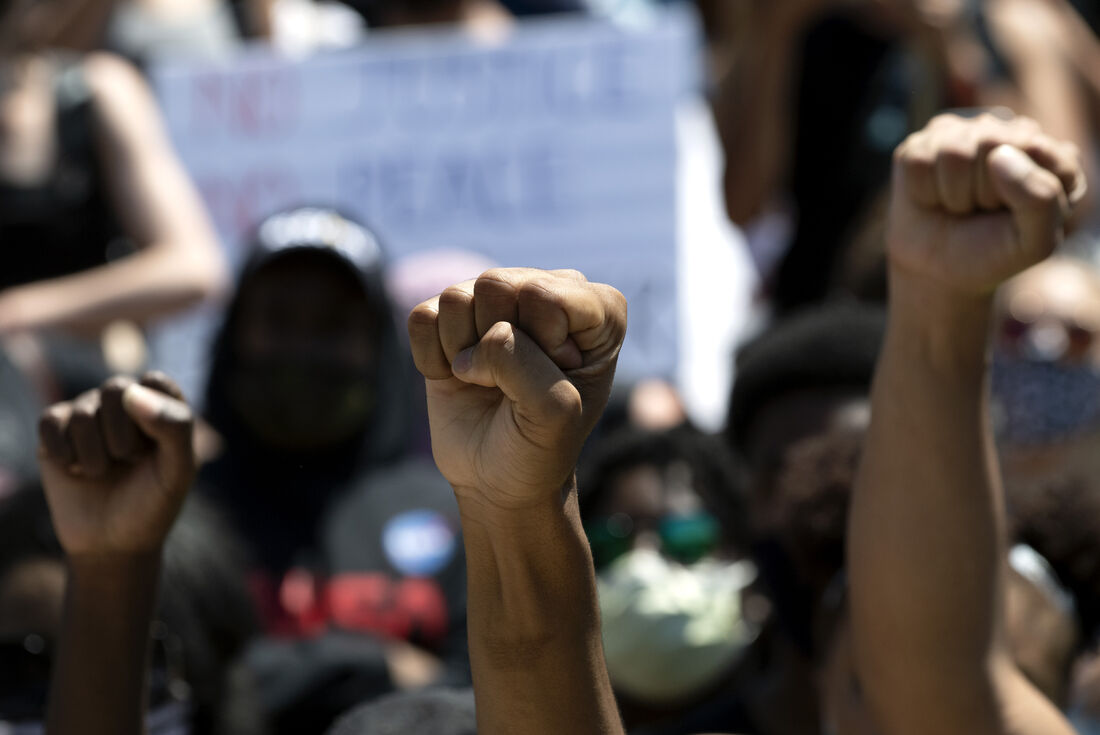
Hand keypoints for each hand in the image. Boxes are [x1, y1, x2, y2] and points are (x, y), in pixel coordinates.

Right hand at [38, 373, 194, 556]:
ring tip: (103, 473)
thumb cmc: (152, 504)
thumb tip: (132, 391)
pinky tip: (74, 470)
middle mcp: (124, 403)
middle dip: (123, 437)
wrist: (112, 544)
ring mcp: (88, 413)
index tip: (156, 450)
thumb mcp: (178, 471)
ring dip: (94, 456)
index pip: (155, 381)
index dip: (154, 417)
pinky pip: (51, 422)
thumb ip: (174, 427)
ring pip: (82, 412)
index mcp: (161, 405)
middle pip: (117, 389)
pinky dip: (64, 453)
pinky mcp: (56, 431)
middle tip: (129, 462)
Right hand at [408, 268, 626, 511]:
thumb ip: (524, 365)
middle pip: (496, 284)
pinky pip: (423, 317)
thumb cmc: (540, 446)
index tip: (554, 382)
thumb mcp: (554, 414)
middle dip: (496, 345)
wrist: (498, 479)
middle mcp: (547, 290)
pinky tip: (458, 379)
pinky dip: (432, 359)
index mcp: (598, 309)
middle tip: (512, 385)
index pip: (545, 295)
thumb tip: (479, 342)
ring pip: (457, 297)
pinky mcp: (448, 317)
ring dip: (463, 355)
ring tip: (485, 383)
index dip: (542, 346)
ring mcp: (495, 301)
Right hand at [888, 112, 1085, 295]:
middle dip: (982, 192)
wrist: (938, 273)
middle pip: (991, 143)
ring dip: (952, 194)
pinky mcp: (919, 146)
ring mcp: (960, 135)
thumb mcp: (1035, 241)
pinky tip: (932, 199)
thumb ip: (1041, 198)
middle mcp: (1005, 133)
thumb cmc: (993, 252)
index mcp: (1046, 152)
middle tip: (980, 211)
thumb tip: (999, 154)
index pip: (1036, 147)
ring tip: (957, 206)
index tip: (1014, 217)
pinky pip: (919, 160)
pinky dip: (923, 191)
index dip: (1020, 190)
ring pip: (954, 151)